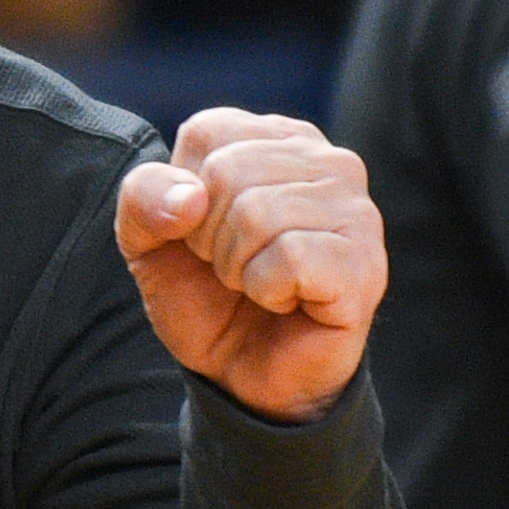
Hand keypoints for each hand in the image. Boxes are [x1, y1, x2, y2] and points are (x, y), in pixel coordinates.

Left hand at [116, 110, 384, 424]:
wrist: (243, 373)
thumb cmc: (207, 294)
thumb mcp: (149, 240)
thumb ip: (143, 197)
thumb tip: (187, 198)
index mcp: (274, 137)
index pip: (206, 135)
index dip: (185, 198)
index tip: (206, 234)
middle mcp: (326, 159)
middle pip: (229, 174)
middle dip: (210, 238)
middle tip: (234, 269)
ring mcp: (355, 208)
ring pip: (258, 215)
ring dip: (238, 269)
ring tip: (260, 285)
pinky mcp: (365, 262)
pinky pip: (290, 258)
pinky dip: (268, 292)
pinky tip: (287, 301)